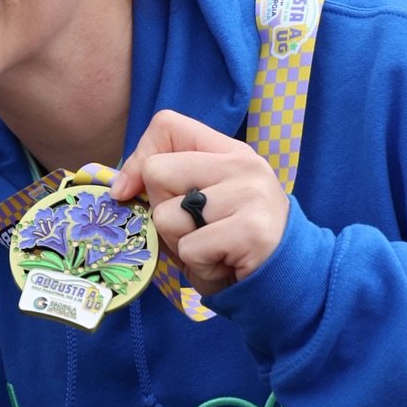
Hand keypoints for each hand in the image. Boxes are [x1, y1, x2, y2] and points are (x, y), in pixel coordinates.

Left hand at [111, 110, 288, 298]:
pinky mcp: (250, 230)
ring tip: (212, 249)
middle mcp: (243, 165)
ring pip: (166, 215)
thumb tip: (120, 187)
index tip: (131, 191)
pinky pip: (189, 248)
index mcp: (229, 152)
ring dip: (180, 245)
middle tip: (194, 231)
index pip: (167, 125)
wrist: (286, 281)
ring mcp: (250, 195)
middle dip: (161, 211)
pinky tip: (224, 264)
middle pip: (157, 171)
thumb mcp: (200, 205)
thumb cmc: (230, 245)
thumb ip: (167, 186)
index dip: (139, 159)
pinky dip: (199, 266)